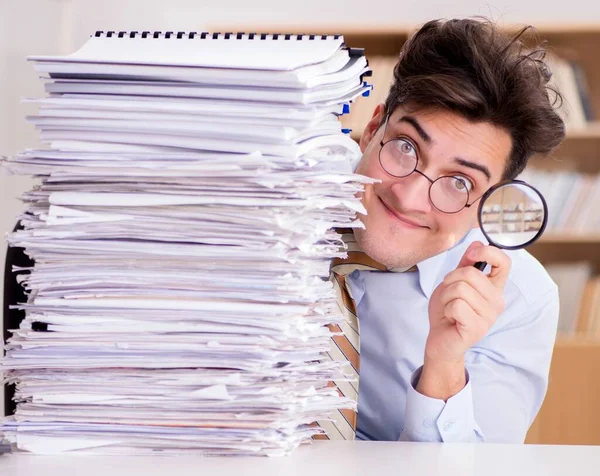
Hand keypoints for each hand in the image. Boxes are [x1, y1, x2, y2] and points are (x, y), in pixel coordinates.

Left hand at [416, 242, 509, 399]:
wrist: (439, 339)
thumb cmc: (447, 310)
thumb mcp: (453, 282)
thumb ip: (465, 264)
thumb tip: (477, 241)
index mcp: (493, 287)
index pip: (504, 262)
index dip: (488, 252)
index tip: (472, 253)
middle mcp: (497, 301)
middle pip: (470, 273)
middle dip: (450, 280)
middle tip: (449, 294)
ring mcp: (489, 316)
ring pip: (460, 289)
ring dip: (446, 297)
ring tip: (450, 308)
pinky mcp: (478, 328)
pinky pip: (456, 305)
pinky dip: (447, 309)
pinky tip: (451, 319)